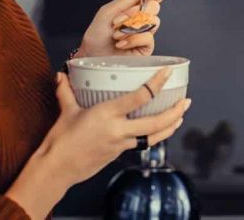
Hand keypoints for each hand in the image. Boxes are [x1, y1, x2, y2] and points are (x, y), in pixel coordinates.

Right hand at [7, 69, 189, 218]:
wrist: (57, 169)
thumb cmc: (60, 140)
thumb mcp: (66, 112)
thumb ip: (66, 92)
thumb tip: (61, 75)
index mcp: (106, 114)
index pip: (139, 97)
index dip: (156, 84)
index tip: (167, 73)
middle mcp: (118, 129)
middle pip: (155, 123)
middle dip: (174, 112)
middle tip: (186, 102)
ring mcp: (120, 144)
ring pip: (153, 137)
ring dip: (170, 127)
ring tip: (180, 117)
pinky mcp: (118, 154)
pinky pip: (141, 143)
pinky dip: (153, 136)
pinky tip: (158, 131)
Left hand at [77, 0, 165, 57]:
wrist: (93, 55)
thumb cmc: (98, 35)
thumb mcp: (108, 11)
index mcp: (135, 6)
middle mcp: (142, 18)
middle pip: (155, 6)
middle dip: (134, 12)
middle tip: (118, 20)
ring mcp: (146, 32)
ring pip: (152, 21)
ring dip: (129, 27)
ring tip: (115, 34)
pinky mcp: (147, 47)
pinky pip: (148, 37)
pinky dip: (132, 39)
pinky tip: (121, 43)